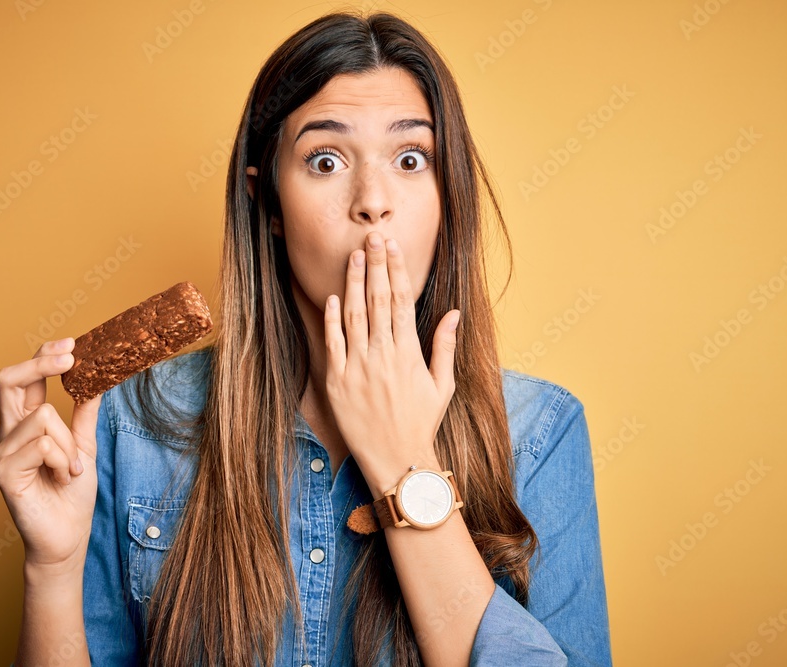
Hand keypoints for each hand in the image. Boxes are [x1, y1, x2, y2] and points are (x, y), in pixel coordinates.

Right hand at [0, 337, 100, 568]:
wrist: (67, 536)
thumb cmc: (71, 494)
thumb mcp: (84, 446)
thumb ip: (84, 414)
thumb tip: (96, 379)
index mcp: (25, 424)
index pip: (25, 379)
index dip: (42, 355)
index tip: (71, 343)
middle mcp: (8, 434)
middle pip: (8, 380)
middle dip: (40, 362)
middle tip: (71, 357)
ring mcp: (2, 452)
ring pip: (42, 417)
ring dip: (69, 444)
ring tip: (71, 469)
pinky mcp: (4, 473)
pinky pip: (42, 445)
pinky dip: (62, 460)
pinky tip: (62, 478)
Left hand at [323, 231, 459, 493]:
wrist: (397, 460)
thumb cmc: (421, 422)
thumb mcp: (442, 385)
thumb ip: (444, 346)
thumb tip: (454, 312)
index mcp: (408, 353)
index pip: (402, 301)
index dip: (396, 271)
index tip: (393, 248)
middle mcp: (382, 355)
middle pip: (378, 300)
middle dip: (375, 266)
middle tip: (372, 238)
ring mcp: (357, 367)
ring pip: (353, 316)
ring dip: (354, 283)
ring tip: (353, 257)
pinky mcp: (337, 381)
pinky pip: (333, 343)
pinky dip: (332, 319)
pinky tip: (333, 297)